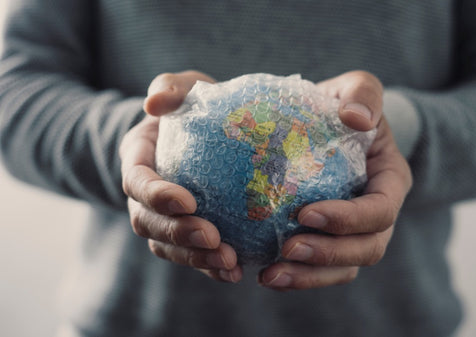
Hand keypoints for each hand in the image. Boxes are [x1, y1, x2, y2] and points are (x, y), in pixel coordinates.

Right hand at [120, 71, 242, 282]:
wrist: (200, 132)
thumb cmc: (191, 108)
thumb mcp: (183, 88)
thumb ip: (169, 88)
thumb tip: (154, 103)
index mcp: (138, 160)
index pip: (136, 182)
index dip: (156, 195)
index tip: (188, 201)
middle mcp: (144, 196)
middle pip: (148, 223)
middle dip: (178, 235)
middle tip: (213, 239)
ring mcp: (162, 218)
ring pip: (167, 247)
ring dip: (195, 259)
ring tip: (229, 263)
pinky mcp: (184, 232)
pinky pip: (191, 255)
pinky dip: (210, 267)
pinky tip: (236, 271)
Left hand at [258, 71, 411, 289]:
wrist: (330, 127)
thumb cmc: (343, 106)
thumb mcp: (356, 88)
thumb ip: (362, 93)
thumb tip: (356, 118)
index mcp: (390, 181)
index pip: (381, 211)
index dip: (348, 219)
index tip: (306, 214)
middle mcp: (379, 215)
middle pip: (367, 249)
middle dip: (328, 255)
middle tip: (287, 249)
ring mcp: (356, 233)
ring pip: (344, 269)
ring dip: (309, 276)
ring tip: (270, 275)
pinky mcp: (330, 242)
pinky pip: (321, 270)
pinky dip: (296, 277)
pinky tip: (265, 274)